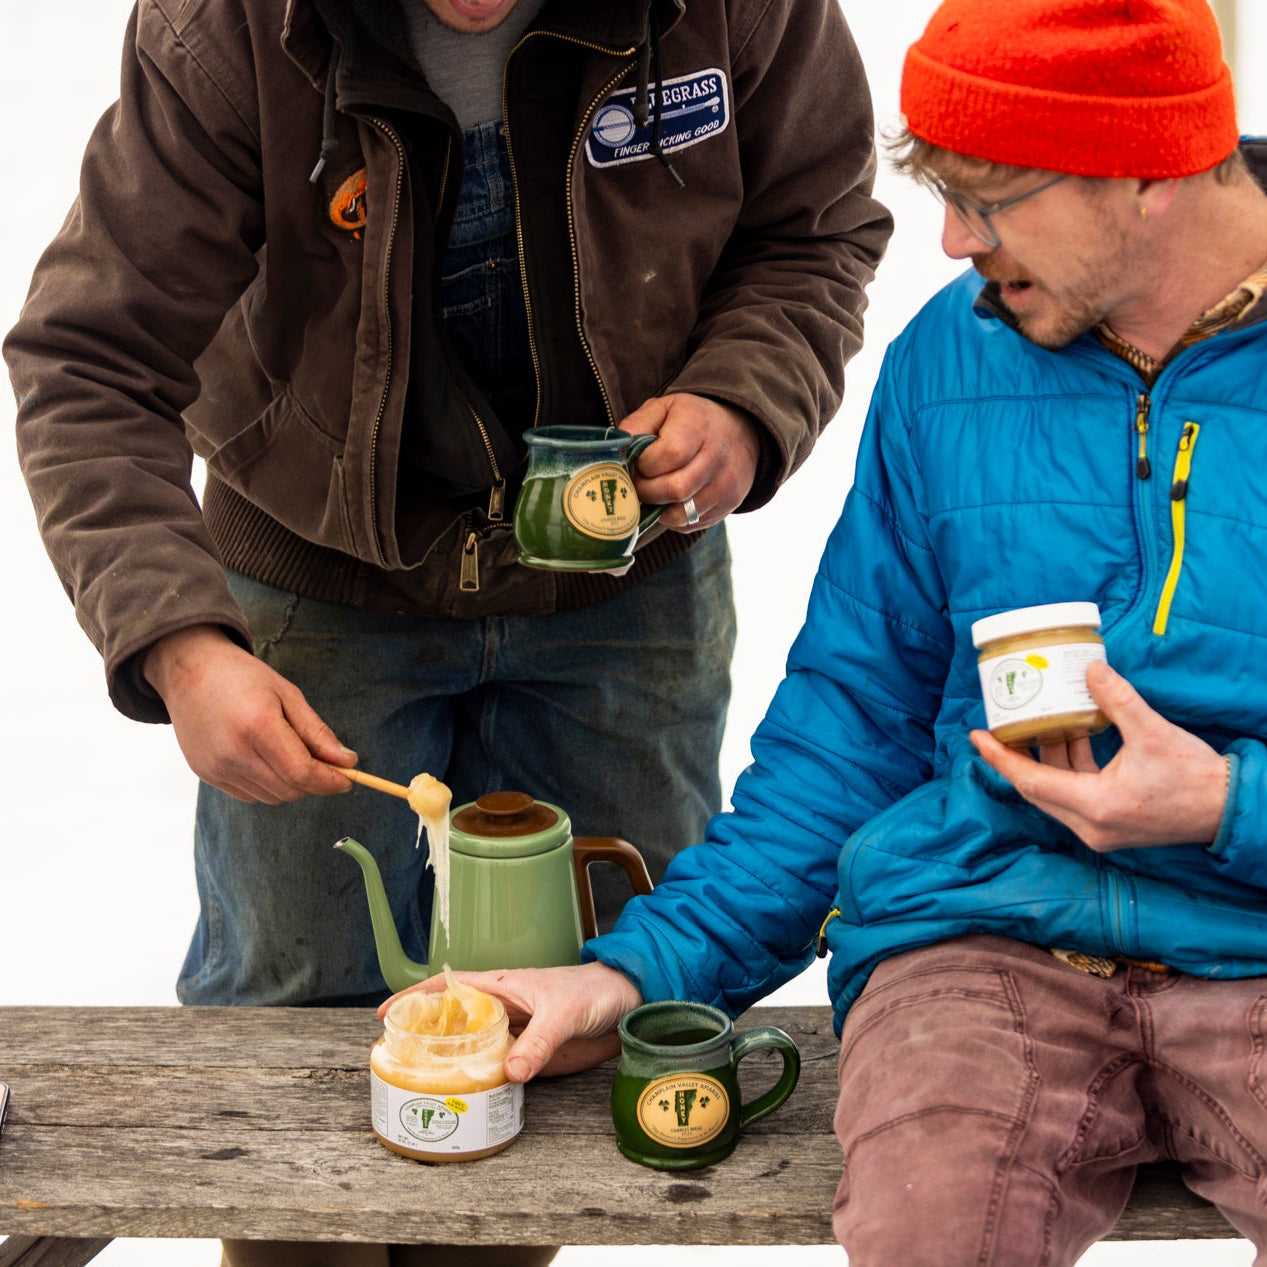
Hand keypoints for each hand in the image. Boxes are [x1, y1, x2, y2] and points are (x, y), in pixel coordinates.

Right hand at [143, 624, 358, 802]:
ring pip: (270, 797)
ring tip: (290, 753)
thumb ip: (317, 733)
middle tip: (324, 764)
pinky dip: (267, 785)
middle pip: (288, 790)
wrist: (188, 669)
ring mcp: (215, 767)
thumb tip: (347, 762)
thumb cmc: (242, 677)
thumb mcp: (288, 694)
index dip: (329, 781)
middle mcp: (233, 752)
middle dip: (313, 783)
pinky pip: (249, 794)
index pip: (301, 772)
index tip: (347, 780)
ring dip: (290, 785)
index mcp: (257, 726)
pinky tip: (264, 757)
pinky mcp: (205, 774)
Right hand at [378, 962, 642, 1081]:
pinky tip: (467, 1100)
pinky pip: (498, 1074)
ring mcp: (514, 1037)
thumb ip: (538, 1041)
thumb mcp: (563, 1012)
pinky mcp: (531, 1060)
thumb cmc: (593, 990)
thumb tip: (510, 1072)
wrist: (628, 1005)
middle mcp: (501, 1012)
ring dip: (451, 1067)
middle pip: (453, 1025)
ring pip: (472, 1052)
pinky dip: (481, 1085)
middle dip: (425, 1040)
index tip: (385, 1015)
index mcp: (500, 987)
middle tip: (396, 1063)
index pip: (449, 987)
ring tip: (422, 1088)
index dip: (415, 998)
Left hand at [619, 392, 760, 531]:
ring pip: (681, 514)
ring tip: (652, 493)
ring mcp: (727, 485)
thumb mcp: (662, 409)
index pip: (669, 454)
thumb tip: (617, 456)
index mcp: (699, 425)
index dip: (645, 465)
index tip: (638, 463)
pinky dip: (671, 517)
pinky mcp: (728, 506)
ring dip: (657, 508)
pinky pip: (689, 525)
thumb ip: (635, 427)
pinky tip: (669, 500)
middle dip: (647, 491)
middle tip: (639, 483)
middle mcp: (718, 456)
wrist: (740, 432)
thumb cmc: (691, 420)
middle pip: (676, 488)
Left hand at [969, 660, 1228, 850]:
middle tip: (996, 727)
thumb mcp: (1154, 733)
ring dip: (1044, 759)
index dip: (1000, 757)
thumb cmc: (1194, 777)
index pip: (1030, 781)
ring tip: (1033, 723)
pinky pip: (1073, 795)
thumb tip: (1089, 669)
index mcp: (1095, 806)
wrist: (1227, 809)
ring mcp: (1098, 830)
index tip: (976, 736)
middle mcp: (1090, 825)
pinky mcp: (1108, 826)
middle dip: (1015, 756)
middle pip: (1036, 789)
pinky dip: (1066, 767)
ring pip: (1054, 792)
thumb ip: (1118, 700)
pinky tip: (1067, 736)